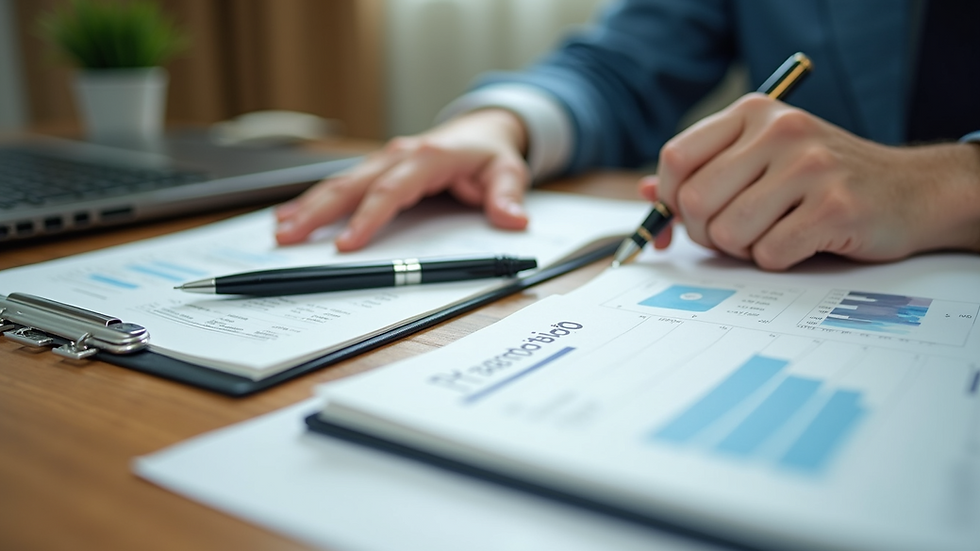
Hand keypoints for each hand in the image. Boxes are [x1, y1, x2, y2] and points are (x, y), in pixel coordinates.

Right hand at [275, 109, 530, 249]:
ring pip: (339, 183)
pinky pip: (341, 185)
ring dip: (308, 206)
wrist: (480, 131)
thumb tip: (515, 219)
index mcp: (426, 158)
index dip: (368, 217)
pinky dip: (314, 201)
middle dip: (319, 212)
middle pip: (352, 185)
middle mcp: (398, 155)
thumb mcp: (508, 171)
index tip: (347, 244)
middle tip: (289, 237)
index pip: (391, 191)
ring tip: (280, 230)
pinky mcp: (376, 169)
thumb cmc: (490, 154)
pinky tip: (290, 216)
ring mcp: (383, 161)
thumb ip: (508, 196)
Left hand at [647, 93, 979, 269]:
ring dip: (742, 248)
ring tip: (773, 233)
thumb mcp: (763, 159)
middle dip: (705, 232)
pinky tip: (803, 242)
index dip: (669, 198)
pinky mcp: (835, 207)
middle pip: (694, 202)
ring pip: (728, 232)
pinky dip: (777, 260)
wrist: (910, 190)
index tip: (682, 217)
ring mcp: (810, 166)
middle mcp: (780, 130)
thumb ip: (707, 171)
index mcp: (754, 113)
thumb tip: (648, 192)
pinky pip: (768, 253)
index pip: (676, 158)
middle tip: (733, 234)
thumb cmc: (823, 179)